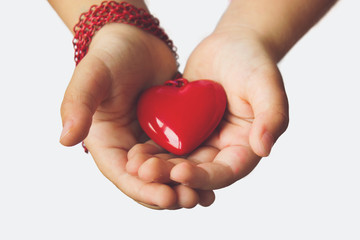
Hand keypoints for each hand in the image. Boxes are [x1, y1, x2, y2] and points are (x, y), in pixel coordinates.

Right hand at [59, 24, 214, 208]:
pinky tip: (211, 175)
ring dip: (184, 186)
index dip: (144, 190)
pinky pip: (181, 155)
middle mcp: (128, 147)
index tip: (168, 198)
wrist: (136, 40)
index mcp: (107, 142)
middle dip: (169, 194)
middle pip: (148, 181)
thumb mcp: (92, 76)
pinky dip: (194, 167)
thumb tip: (65, 139)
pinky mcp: (168, 132)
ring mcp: (149, 141)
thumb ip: (78, 104)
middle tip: (193, 200)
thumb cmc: (111, 55)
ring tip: (205, 196)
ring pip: (167, 173)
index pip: (124, 176)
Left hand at [126, 28, 288, 190]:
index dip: (203, 178)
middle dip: (171, 175)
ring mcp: (201, 140)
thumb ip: (271, 115)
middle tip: (146, 173)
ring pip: (178, 161)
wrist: (230, 45)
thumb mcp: (265, 84)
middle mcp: (221, 149)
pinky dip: (152, 149)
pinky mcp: (184, 129)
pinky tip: (133, 151)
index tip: (179, 172)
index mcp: (244, 148)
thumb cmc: (252, 61)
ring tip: (134, 166)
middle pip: (196, 171)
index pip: (225, 173)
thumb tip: (264, 148)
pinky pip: (167, 143)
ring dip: (157, 167)